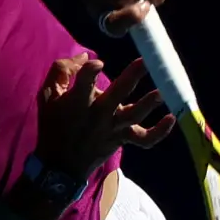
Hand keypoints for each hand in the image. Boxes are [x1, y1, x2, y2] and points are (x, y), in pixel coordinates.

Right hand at [34, 53, 176, 181]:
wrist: (61, 164)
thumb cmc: (54, 125)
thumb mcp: (49, 95)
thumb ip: (62, 71)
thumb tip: (86, 55)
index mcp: (77, 102)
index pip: (85, 81)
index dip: (90, 70)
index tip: (96, 62)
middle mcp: (98, 113)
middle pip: (117, 93)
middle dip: (132, 76)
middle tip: (146, 61)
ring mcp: (112, 128)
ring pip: (134, 115)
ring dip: (149, 103)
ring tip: (162, 91)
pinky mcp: (122, 139)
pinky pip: (145, 139)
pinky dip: (159, 131)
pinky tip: (171, 118)